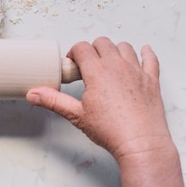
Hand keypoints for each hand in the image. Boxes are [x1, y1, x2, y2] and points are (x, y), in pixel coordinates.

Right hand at [26, 37, 171, 159]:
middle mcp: (117, 66)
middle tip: (88, 64)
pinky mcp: (152, 80)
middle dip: (93, 49)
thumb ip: (54, 101)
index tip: (73, 63)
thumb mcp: (76, 115)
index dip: (74, 53)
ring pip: (125, 47)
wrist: (141, 144)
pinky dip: (146, 53)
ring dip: (115, 50)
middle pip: (103, 42)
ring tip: (110, 62)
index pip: (82, 47)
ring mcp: (137, 71)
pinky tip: (144, 51)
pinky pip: (150, 59)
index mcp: (97, 72)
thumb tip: (33, 94)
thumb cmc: (110, 130)